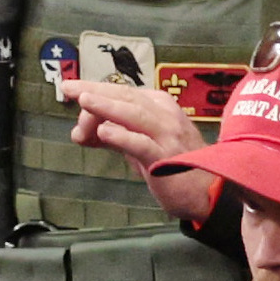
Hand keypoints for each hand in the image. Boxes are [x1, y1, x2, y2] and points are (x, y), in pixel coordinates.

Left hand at [67, 75, 219, 221]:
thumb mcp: (143, 144)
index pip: (124, 92)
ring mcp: (167, 136)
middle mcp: (166, 116)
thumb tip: (82, 131)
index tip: (73, 88)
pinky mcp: (166, 158)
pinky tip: (104, 131)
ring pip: (134, 115)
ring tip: (84, 101)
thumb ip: (116, 134)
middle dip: (95, 92)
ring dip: (107, 107)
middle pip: (126, 98)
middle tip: (70, 89)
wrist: (210, 192)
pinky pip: (141, 144)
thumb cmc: (176, 167)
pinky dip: (122, 136)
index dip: (97, 89)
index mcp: (161, 107)